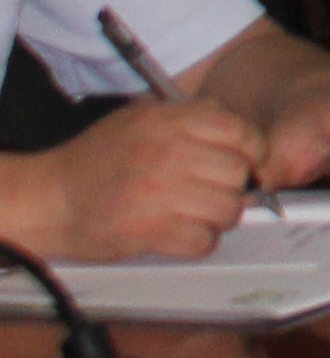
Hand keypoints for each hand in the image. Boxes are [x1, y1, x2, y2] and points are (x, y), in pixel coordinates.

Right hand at [12, 100, 265, 260]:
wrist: (48, 199)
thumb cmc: (94, 159)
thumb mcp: (140, 118)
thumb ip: (189, 116)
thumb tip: (234, 124)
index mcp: (170, 123)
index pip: (241, 133)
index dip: (253, 151)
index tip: (249, 163)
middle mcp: (170, 154)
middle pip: (238, 174)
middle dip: (233, 187)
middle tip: (215, 192)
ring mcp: (161, 194)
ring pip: (227, 210)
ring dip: (218, 217)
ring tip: (197, 214)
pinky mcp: (150, 232)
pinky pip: (203, 240)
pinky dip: (198, 241)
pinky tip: (181, 233)